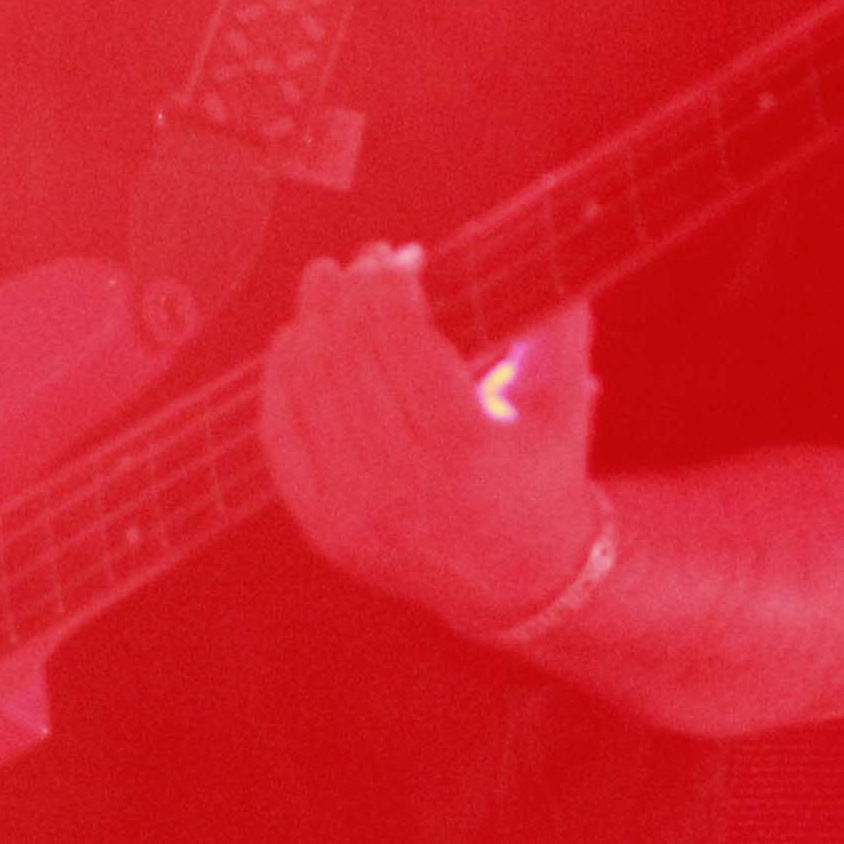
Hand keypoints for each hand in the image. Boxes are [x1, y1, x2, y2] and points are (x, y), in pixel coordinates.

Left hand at [256, 244, 608, 641]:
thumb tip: (555, 266)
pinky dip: (280, 384)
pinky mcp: (324, 528)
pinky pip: (283, 441)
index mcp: (464, 451)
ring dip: (310, 328)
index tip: (396, 257)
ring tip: (323, 289)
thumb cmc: (541, 485)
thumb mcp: (564, 410)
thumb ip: (557, 334)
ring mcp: (354, 512)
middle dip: (347, 298)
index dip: (391, 292)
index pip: (404, 347)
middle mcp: (402, 486)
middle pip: (349, 364)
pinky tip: (292, 344)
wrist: (519, 586)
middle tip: (355, 262)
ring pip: (309, 395)